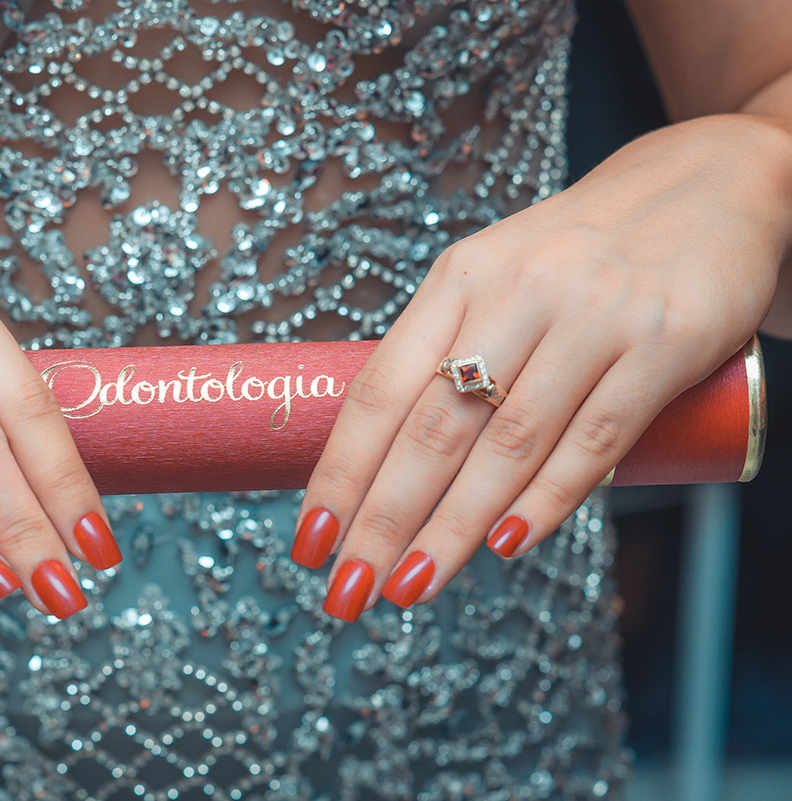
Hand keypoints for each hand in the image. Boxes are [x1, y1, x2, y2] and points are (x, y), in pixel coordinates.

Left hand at [292, 115, 791, 619]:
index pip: (378, 390)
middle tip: (348, 590)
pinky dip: (547, 498)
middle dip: (382, 519)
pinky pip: (595, 437)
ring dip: (453, 527)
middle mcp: (517, 293)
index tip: (308, 540)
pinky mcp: (664, 342)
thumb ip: (449, 354)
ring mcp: (592, 317)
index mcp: (459, 280)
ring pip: (508, 443)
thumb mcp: (495, 279)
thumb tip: (382, 459)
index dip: (339, 472)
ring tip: (411, 585)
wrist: (708, 185)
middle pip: (433, 428)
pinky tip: (505, 545)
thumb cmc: (578, 253)